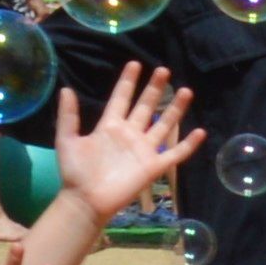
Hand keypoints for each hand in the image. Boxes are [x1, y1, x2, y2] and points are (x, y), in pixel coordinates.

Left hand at [48, 63, 199, 216]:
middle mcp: (130, 134)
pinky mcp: (154, 166)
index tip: (135, 64)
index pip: (121, 98)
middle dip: (155, 89)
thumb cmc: (75, 172)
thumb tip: (66, 89)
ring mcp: (144, 150)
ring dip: (175, 109)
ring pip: (164, 124)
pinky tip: (200, 132)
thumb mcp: (67, 140)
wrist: (86, 200)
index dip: (128, 82)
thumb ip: (68, 116)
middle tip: (164, 70)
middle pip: (146, 106)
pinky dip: (188, 144)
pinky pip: (175, 153)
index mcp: (110, 126)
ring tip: (186, 90)